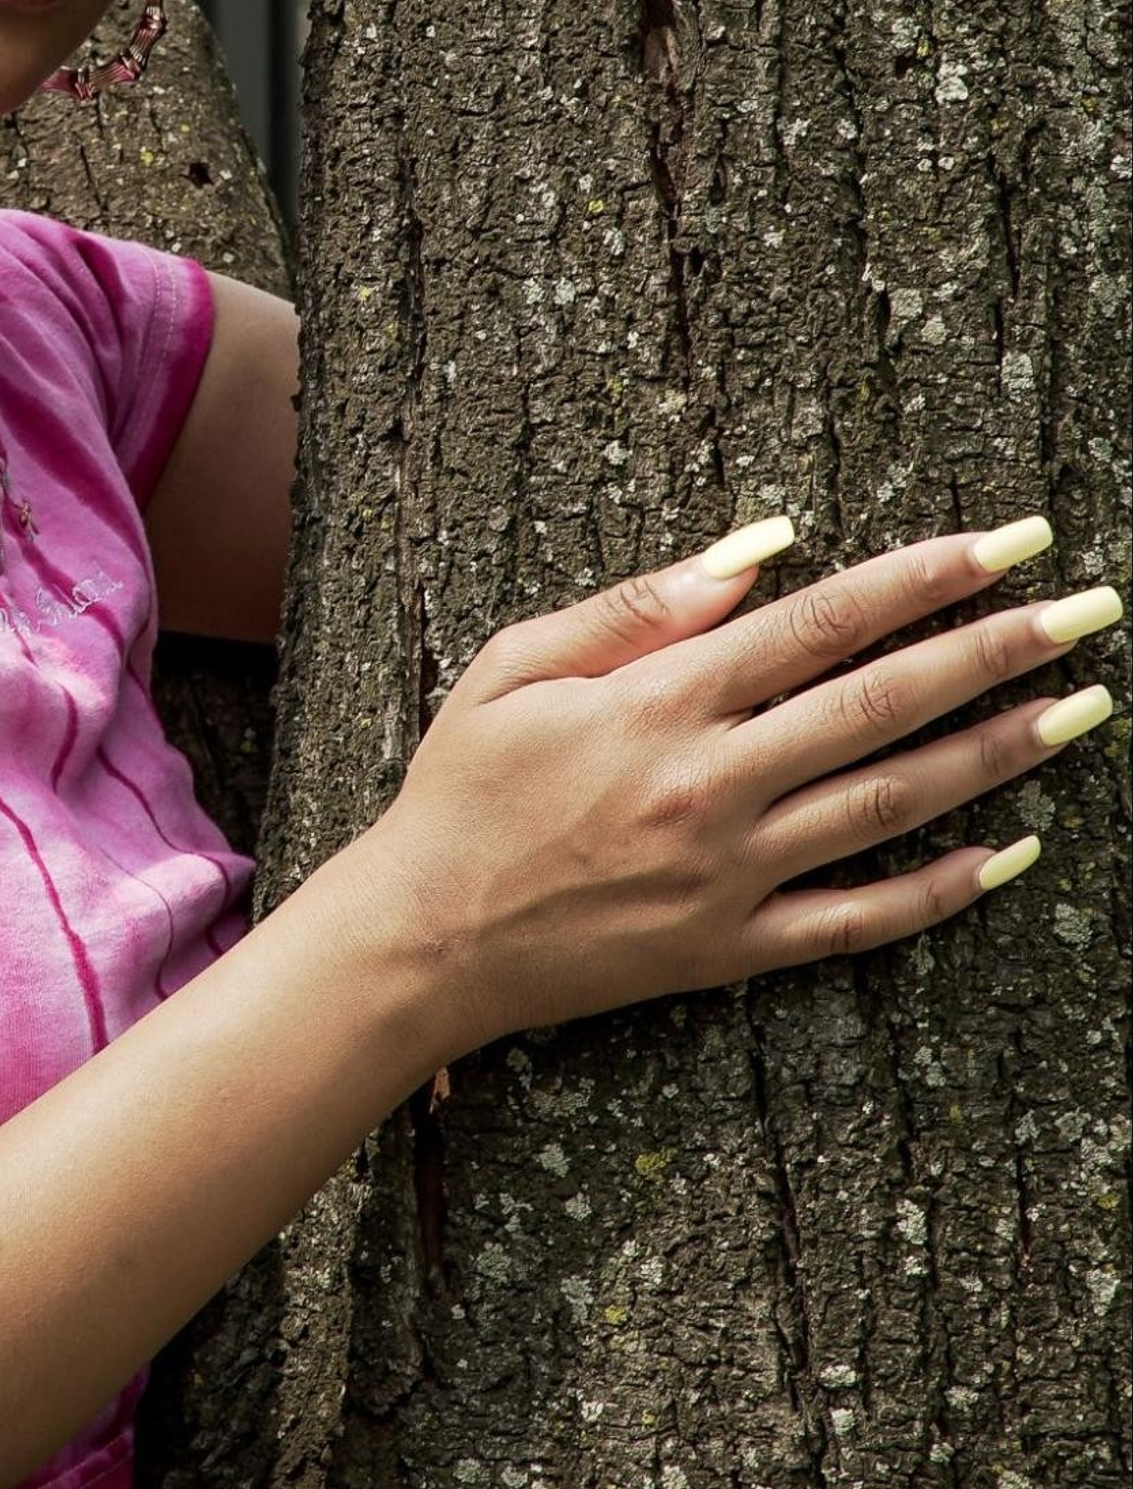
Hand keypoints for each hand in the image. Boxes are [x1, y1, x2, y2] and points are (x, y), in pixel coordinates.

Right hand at [365, 518, 1117, 1058]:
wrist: (423, 937)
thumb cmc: (462, 786)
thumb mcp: (516, 664)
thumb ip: (639, 606)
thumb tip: (758, 549)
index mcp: (658, 702)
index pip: (820, 622)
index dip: (920, 577)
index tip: (1004, 541)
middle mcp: (710, 783)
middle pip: (880, 703)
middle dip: (994, 648)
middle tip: (1087, 608)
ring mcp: (730, 872)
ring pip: (891, 804)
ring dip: (995, 752)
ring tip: (1079, 707)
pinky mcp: (734, 947)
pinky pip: (860, 920)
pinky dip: (942, 889)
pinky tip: (1011, 853)